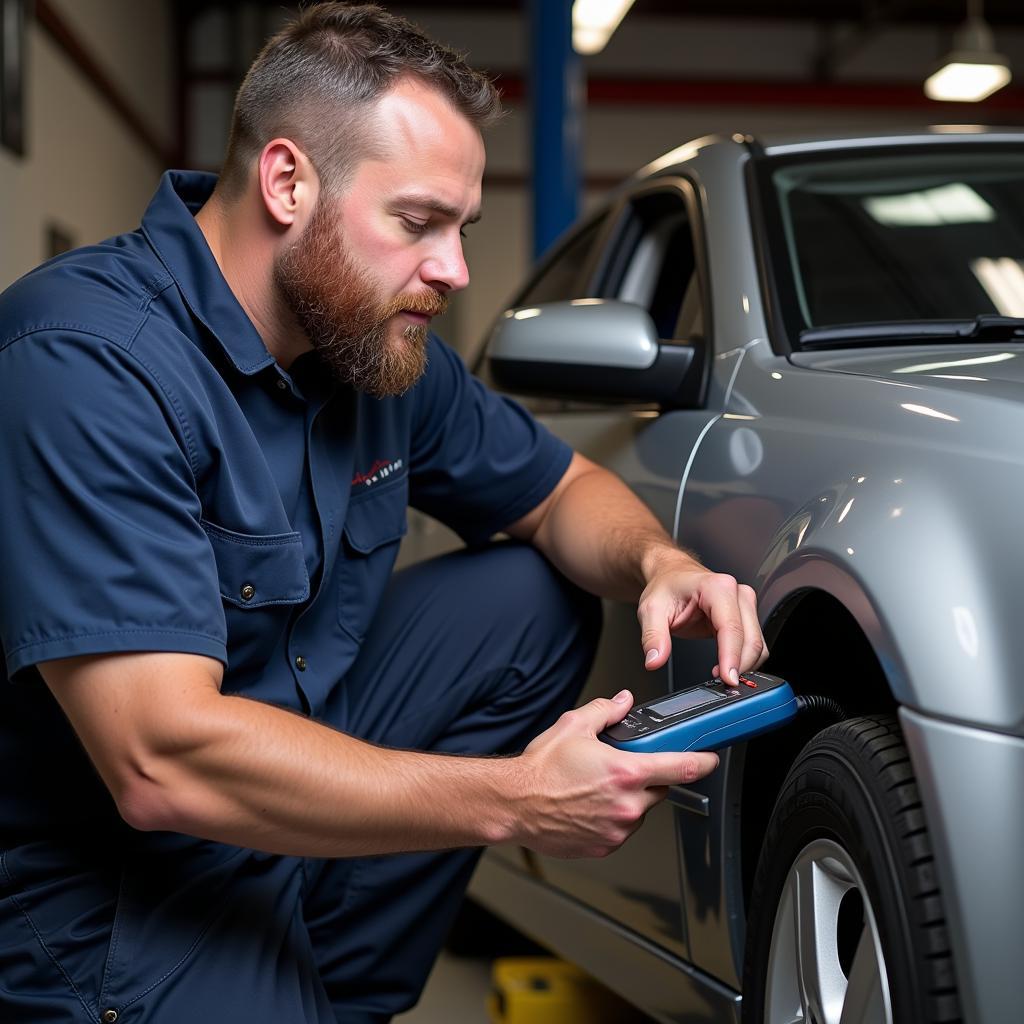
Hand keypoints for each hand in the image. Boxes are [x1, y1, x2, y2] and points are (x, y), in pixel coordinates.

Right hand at [508, 691, 718, 857]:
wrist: (515, 804)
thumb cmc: (540, 770)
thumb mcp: (574, 726)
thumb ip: (606, 711)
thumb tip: (623, 702)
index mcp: (626, 772)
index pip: (681, 768)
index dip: (702, 762)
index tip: (710, 759)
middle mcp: (627, 804)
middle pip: (660, 789)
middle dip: (647, 778)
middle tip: (620, 768)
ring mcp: (618, 829)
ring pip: (640, 810)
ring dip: (629, 799)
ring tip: (596, 788)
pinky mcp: (606, 846)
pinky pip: (621, 830)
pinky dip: (613, 818)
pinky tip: (589, 806)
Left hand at [638, 558, 766, 685]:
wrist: (670, 575)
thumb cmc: (665, 587)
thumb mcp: (650, 610)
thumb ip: (653, 636)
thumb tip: (655, 660)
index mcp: (717, 587)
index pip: (731, 628)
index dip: (731, 657)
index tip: (727, 679)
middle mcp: (737, 593)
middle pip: (750, 639)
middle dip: (739, 666)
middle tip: (721, 685)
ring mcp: (744, 604)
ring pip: (757, 643)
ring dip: (744, 665)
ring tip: (720, 676)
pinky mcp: (745, 616)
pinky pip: (753, 643)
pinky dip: (744, 660)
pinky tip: (725, 667)